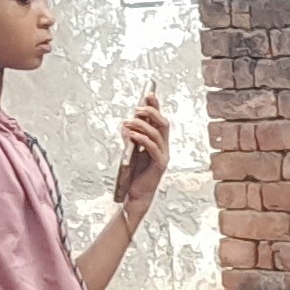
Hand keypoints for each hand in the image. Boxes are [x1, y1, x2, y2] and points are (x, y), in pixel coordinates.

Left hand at [112, 95, 168, 210]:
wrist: (135, 195)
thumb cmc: (134, 175)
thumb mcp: (130, 151)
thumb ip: (130, 138)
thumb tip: (126, 125)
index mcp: (158, 143)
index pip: (159, 120)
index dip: (156, 107)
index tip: (149, 93)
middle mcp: (164, 148)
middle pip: (163, 124)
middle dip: (151, 112)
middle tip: (137, 108)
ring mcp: (162, 156)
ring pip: (157, 134)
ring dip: (142, 125)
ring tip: (128, 122)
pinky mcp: (159, 165)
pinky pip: (152, 148)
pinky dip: (142, 139)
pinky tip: (132, 134)